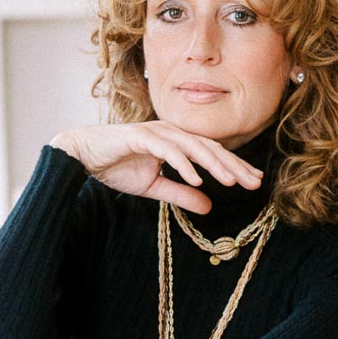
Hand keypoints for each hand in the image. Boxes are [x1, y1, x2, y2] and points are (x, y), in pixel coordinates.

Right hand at [51, 121, 262, 212]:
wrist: (82, 156)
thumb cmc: (116, 167)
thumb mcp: (154, 187)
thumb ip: (181, 193)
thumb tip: (209, 205)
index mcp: (176, 143)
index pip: (212, 154)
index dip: (234, 166)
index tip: (254, 181)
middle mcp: (170, 133)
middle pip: (209, 148)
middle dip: (233, 165)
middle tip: (255, 182)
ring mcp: (156, 133)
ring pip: (193, 147)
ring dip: (214, 164)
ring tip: (232, 181)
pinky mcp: (140, 137)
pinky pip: (168, 150)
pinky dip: (184, 164)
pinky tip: (198, 179)